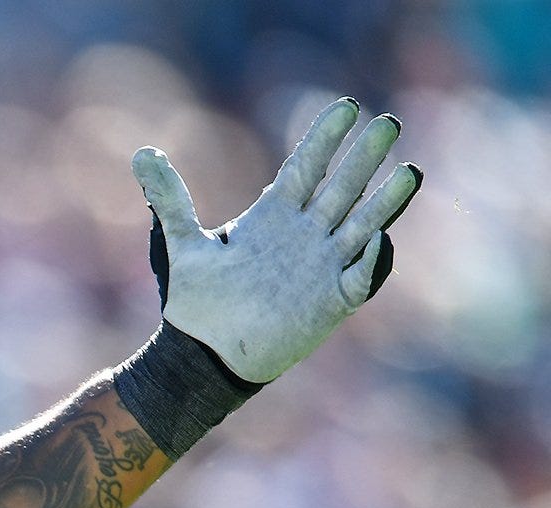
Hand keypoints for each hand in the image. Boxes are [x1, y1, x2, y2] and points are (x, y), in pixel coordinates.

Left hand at [135, 98, 422, 383]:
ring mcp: (323, 265)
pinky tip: (379, 239)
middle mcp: (306, 234)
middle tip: (387, 123)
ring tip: (409, 172)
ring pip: (362, 225)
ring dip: (385, 201)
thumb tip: (141, 153)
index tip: (346, 105)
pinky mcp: (333, 300)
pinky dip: (371, 260)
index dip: (324, 137)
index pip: (306, 167)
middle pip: (342, 187)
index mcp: (274, 216)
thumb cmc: (196, 303)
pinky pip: (361, 276)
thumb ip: (169, 199)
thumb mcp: (181, 245)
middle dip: (364, 157)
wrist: (204, 357)